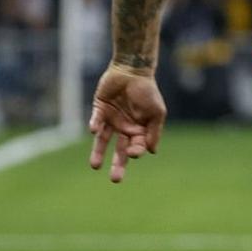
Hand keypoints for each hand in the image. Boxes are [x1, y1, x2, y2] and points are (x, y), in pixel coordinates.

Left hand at [88, 64, 167, 183]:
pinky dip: (95, 126)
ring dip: (99, 153)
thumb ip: (154, 132)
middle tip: (116, 180)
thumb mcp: (157, 112)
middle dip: (118, 165)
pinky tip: (95, 131)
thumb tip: (151, 152)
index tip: (134, 152)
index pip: (137, 147)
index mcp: (139, 130)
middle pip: (120, 150)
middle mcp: (124, 128)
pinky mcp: (99, 110)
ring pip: (103, 141)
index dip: (136, 151)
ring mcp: (111, 120)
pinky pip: (96, 120)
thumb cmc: (148, 92)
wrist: (133, 70)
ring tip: (95, 166)